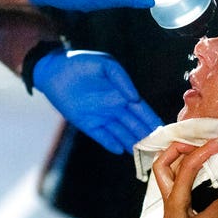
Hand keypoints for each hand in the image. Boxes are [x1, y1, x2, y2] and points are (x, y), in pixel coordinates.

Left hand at [33, 49, 162, 153]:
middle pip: (134, 125)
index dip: (152, 120)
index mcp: (122, 94)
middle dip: (146, 136)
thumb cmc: (81, 63)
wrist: (53, 70)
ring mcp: (102, 117)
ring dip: (132, 143)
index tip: (163, 130)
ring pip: (121, 133)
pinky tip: (121, 151)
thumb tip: (134, 98)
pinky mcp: (87, 124)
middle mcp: (115, 108)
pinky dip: (111, 143)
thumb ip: (122, 79)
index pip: (141, 110)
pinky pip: (102, 136)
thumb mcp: (106, 65)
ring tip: (144, 154)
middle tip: (159, 148)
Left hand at [153, 140, 217, 217]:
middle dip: (176, 147)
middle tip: (196, 143)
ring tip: (197, 149)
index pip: (187, 168)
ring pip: (167, 168)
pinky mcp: (176, 202)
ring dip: (179, 155)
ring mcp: (171, 197)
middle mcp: (170, 194)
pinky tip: (197, 166)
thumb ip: (215, 212)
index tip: (216, 143)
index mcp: (175, 198)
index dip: (201, 152)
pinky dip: (184, 166)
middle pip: (162, 162)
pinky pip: (176, 177)